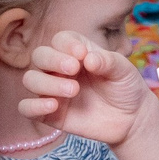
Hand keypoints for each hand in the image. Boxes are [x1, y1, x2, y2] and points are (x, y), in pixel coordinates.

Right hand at [19, 31, 155, 146]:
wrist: (132, 119)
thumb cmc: (126, 88)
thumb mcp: (124, 71)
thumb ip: (108, 61)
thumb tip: (88, 59)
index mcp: (76, 53)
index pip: (59, 40)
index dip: (66, 44)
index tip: (82, 53)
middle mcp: (59, 69)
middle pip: (39, 56)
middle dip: (53, 60)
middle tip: (74, 69)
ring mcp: (53, 91)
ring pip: (30, 80)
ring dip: (47, 82)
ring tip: (74, 90)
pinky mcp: (50, 114)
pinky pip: (26, 108)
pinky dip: (33, 106)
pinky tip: (53, 106)